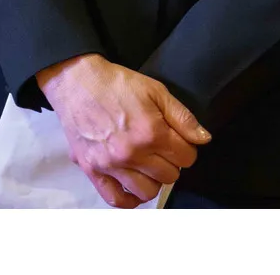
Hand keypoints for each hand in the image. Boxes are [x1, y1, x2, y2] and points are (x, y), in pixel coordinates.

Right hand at [37, 53, 210, 207]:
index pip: (186, 158)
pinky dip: (129, 199)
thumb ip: (182, 116)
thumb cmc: (116, 83)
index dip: (185, 148)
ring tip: (146, 164)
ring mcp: (110, 164)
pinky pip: (116, 200)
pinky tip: (133, 185)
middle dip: (170, 162)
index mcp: (151, 132)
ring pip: (147, 192)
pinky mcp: (92, 170)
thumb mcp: (155, 90)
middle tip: (159, 148)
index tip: (176, 140)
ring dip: (152, 180)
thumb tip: (203, 139)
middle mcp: (132, 153)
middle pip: (170, 176)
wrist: (76, 80)